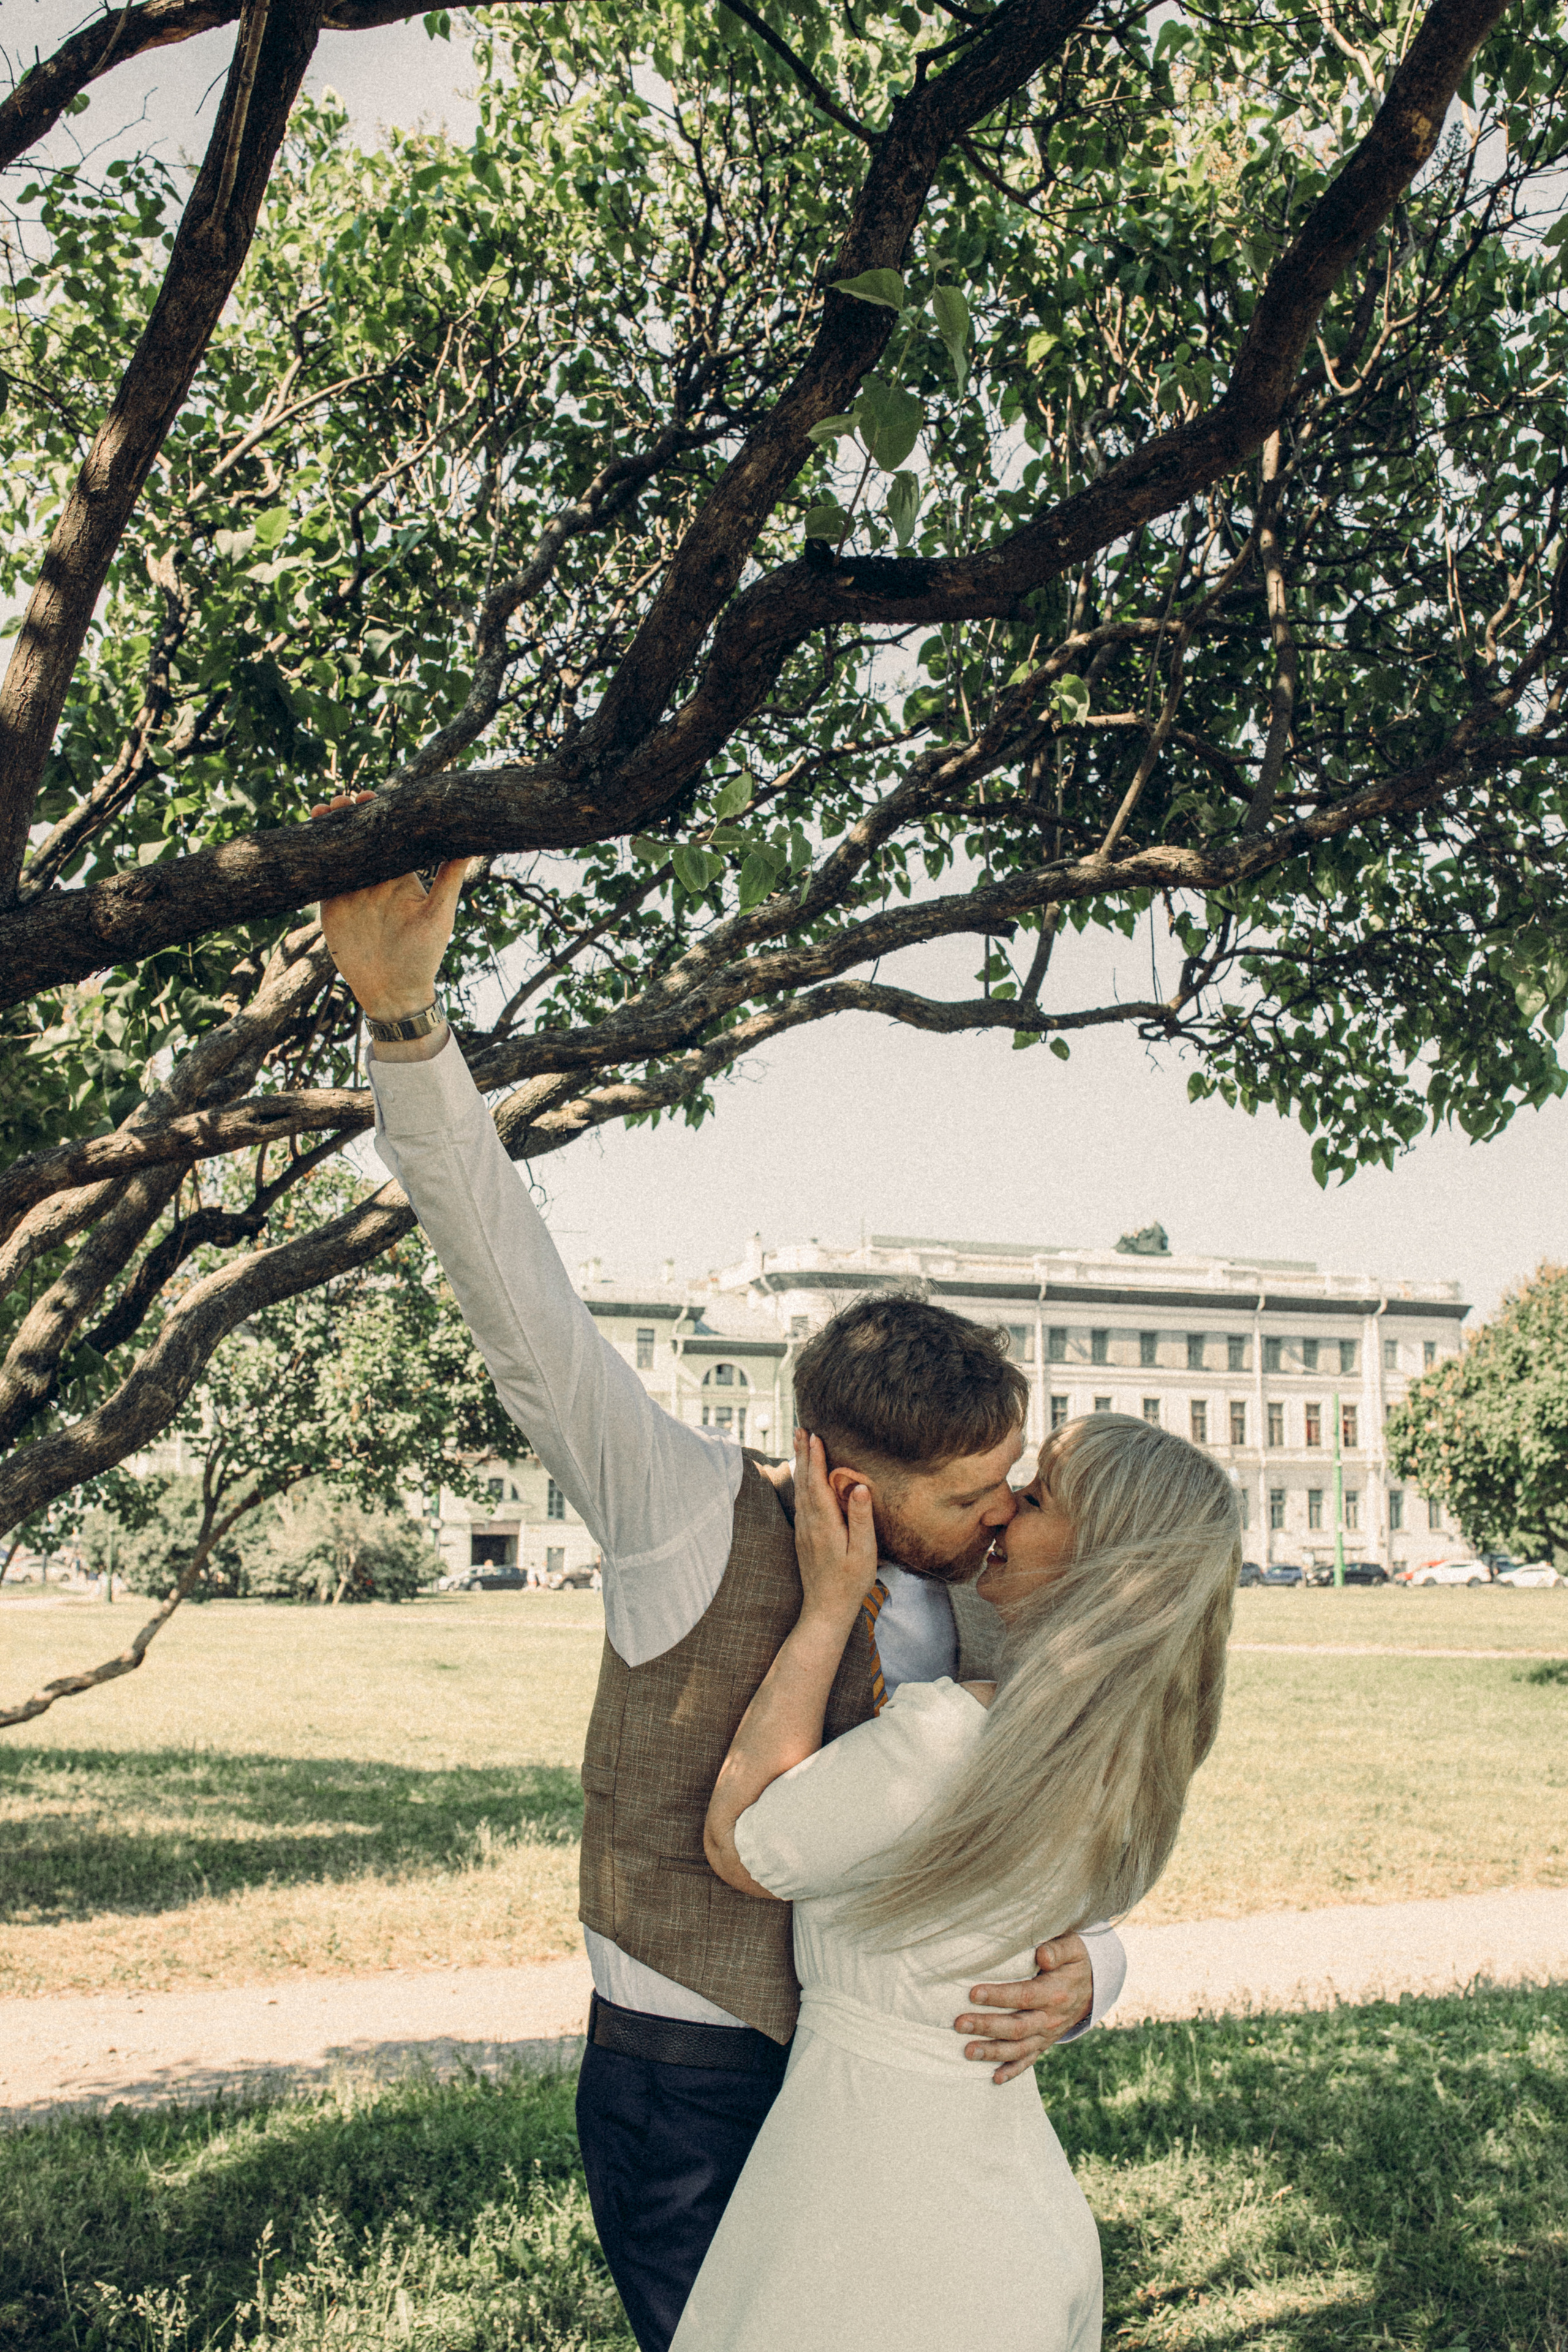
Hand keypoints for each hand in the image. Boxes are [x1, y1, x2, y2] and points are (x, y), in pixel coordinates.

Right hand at [310, 789, 469, 1022]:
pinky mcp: (331, 905)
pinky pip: (321, 874)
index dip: (377, 813)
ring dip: (329, 830)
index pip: (387, 835)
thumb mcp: (440, 914)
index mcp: (401, 875)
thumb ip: (450, 878)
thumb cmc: (424, 955)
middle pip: (359, 838)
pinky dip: (314, 856)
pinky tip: (308, 837)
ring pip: (338, 851)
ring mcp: (351, 891)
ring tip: (323, 811)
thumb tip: (471, 842)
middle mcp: (375, 879)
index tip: (371, 796)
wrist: (394, 992)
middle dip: (349, 815)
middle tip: (343, 799)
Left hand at [793, 1431, 876, 1625]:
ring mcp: (804, 1530)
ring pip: (799, 1490)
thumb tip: (858, 1486)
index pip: (818, 1483)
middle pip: (804, 1481)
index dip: (816, 1458)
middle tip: (800, 1428)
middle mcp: (809, 1524)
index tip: (815, 1435)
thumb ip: (861, 1518)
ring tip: (799, 1443)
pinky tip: (802, 1477)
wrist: (825, 1610)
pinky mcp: (803, 1537)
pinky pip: (799, 1501)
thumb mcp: (864, 1552)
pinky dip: (800, 1482)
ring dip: (800, 1465)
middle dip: (803, 1453)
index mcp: (824, 1524)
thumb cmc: (850, 1583)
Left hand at [955, 1933, 1092, 2084]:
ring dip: (993, 2052)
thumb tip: (1042, 1955)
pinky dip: (1012, 2071)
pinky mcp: (1044, 2043)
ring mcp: (1047, 2034)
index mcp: (1055, 1993)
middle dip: (987, 2026)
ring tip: (968, 2052)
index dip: (999, 1996)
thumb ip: (1058, 1950)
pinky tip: (994, 2078)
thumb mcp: (1072, 1948)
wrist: (1093, 1985)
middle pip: (1017, 2027)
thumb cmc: (1074, 1960)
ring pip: (1019, 2048)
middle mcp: (1050, 2018)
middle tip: (960, 2024)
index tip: (973, 1993)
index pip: (1024, 1996)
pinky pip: (1029, 2061)